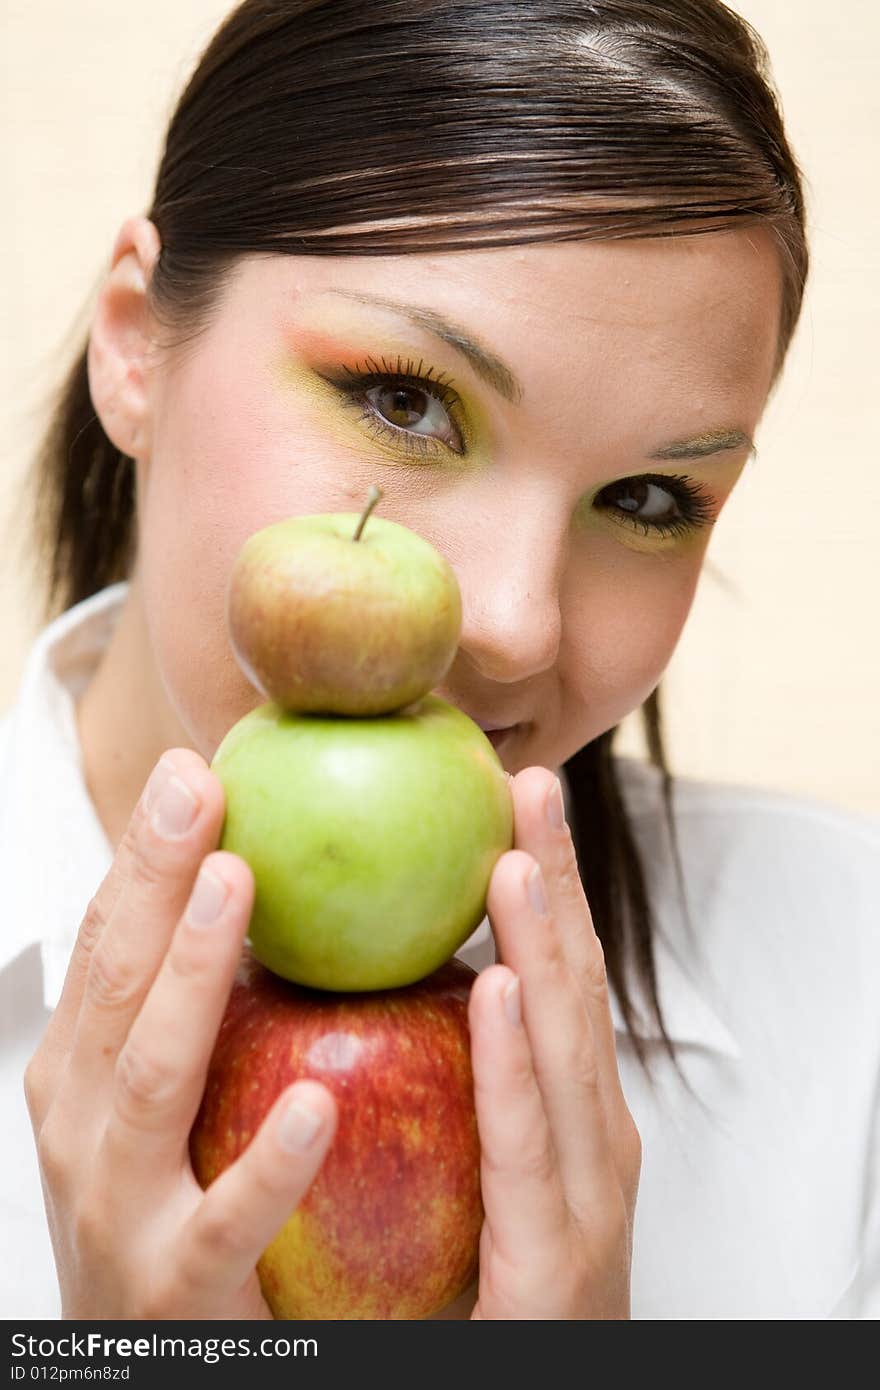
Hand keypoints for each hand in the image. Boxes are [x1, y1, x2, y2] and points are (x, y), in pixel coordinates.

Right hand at [23, 749, 336, 1318]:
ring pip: (149, 1077)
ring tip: (236, 885)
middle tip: (199, 787)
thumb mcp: (162, 1100)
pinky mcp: (178, 1291)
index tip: (189, 770)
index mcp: (80, 1074)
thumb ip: (199, 1003)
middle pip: (112, 983)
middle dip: (150, 878)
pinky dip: (267, 1160)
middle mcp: (80, 1129)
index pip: (102, 943)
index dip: (140, 856)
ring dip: (188, 973)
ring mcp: (119, 1209)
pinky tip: (316, 1104)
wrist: (150, 1370)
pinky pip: (226, 1219)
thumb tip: (275, 880)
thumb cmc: (167, 1211)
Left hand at [466, 767, 641, 1318]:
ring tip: (515, 857)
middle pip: (574, 991)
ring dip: (544, 948)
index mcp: (568, 1114)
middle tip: (529, 785)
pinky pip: (527, 1154)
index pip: (555, 975)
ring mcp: (588, 1202)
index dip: (543, 883)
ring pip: (567, 1053)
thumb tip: (389, 981)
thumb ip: (452, 1081)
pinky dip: (515, 1067)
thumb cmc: (483, 1294)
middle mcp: (593, 1143)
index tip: (514, 793)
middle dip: (556, 885)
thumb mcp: (475, 1169)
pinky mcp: (559, 1268)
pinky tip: (497, 992)